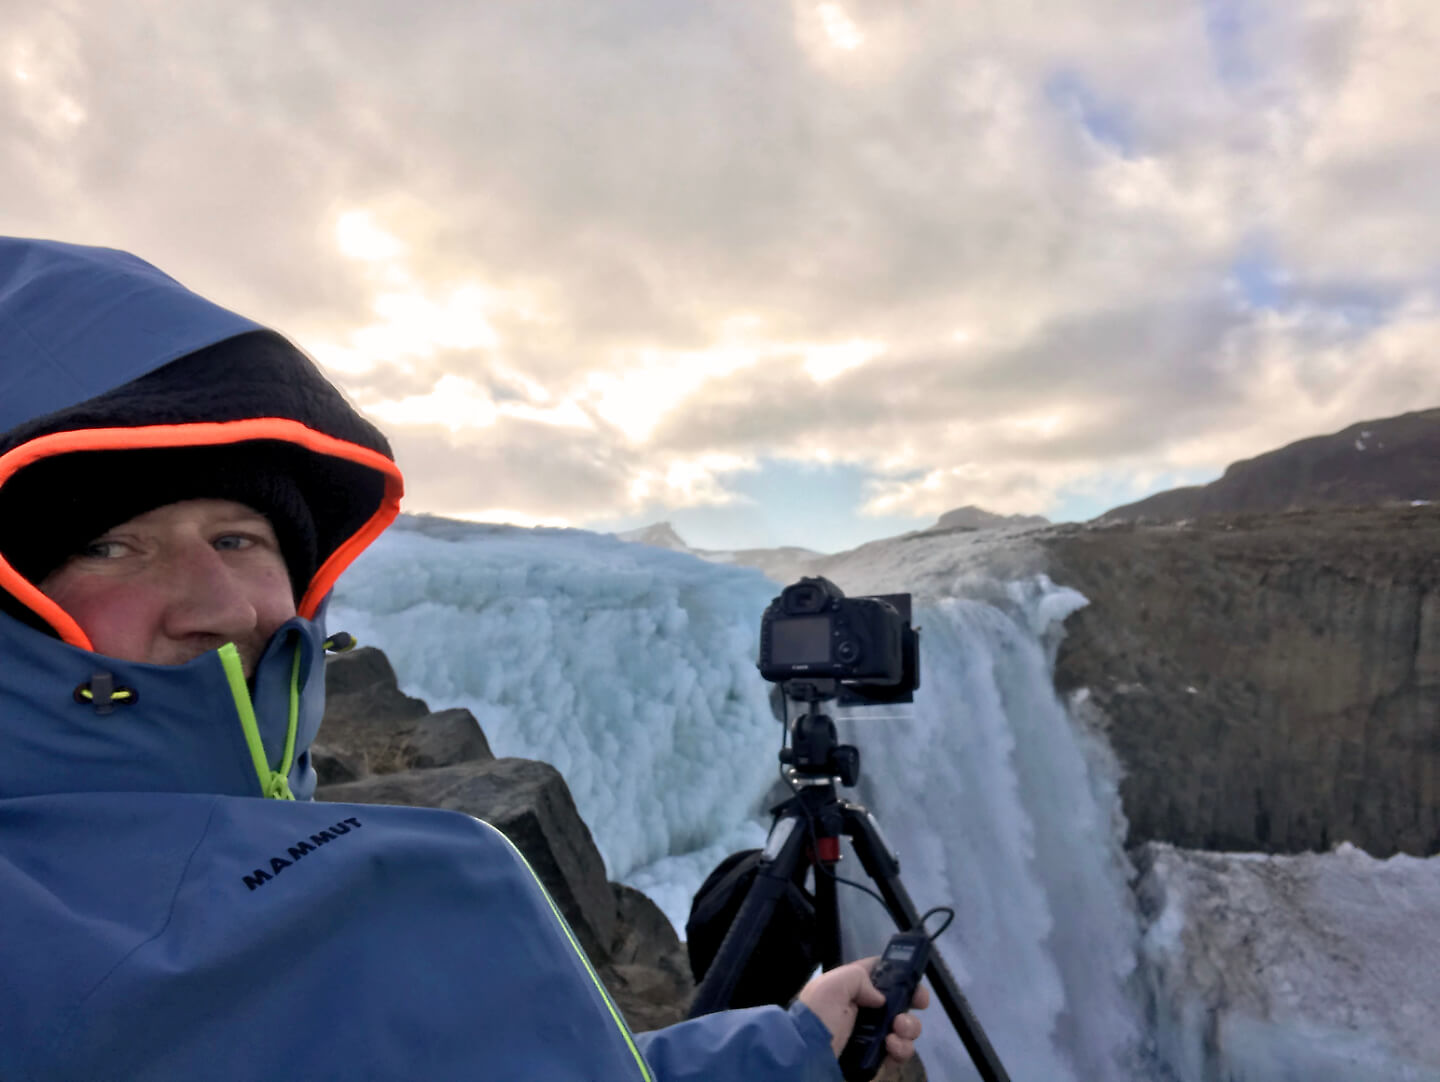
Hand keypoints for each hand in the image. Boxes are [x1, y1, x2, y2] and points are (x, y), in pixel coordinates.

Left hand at [796, 958, 929, 1064]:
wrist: (807, 1056)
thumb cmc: (817, 1015)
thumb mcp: (832, 984)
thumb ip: (859, 978)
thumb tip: (880, 998)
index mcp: (852, 987)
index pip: (881, 974)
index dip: (899, 973)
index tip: (913, 979)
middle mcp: (865, 1010)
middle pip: (900, 1001)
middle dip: (912, 1002)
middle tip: (913, 1006)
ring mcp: (873, 1035)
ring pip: (905, 1027)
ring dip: (909, 1027)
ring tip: (896, 1031)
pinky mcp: (877, 1058)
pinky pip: (899, 1052)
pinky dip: (901, 1049)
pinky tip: (891, 1046)